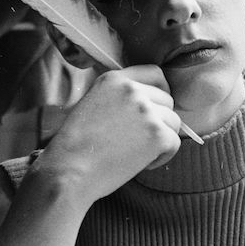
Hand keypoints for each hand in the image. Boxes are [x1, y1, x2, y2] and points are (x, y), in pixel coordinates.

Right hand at [30, 66, 183, 204]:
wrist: (69, 171)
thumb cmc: (75, 146)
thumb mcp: (91, 103)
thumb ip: (117, 96)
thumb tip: (145, 101)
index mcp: (115, 79)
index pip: (155, 74)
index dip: (159, 92)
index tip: (154, 108)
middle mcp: (133, 90)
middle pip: (167, 100)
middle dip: (159, 120)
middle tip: (139, 140)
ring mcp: (147, 111)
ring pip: (174, 122)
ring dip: (161, 139)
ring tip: (137, 153)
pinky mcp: (157, 134)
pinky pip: (175, 143)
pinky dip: (163, 157)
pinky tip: (141, 163)